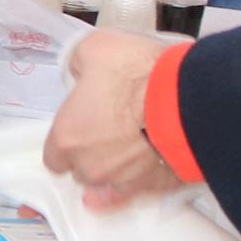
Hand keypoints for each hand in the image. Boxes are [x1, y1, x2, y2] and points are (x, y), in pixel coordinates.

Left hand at [45, 27, 184, 208]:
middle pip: (83, 171)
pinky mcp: (157, 184)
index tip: (80, 126)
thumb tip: (81, 71)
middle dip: (92, 154)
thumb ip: (79, 65)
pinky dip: (143, 182)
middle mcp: (92, 166)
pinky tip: (145, 172)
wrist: (186, 95)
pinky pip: (143, 191)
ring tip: (135, 143)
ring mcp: (125, 179)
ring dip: (118, 167)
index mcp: (68, 138)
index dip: (68, 141)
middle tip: (111, 129)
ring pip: (113, 181)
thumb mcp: (94, 48)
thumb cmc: (136, 73)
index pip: (54, 157)